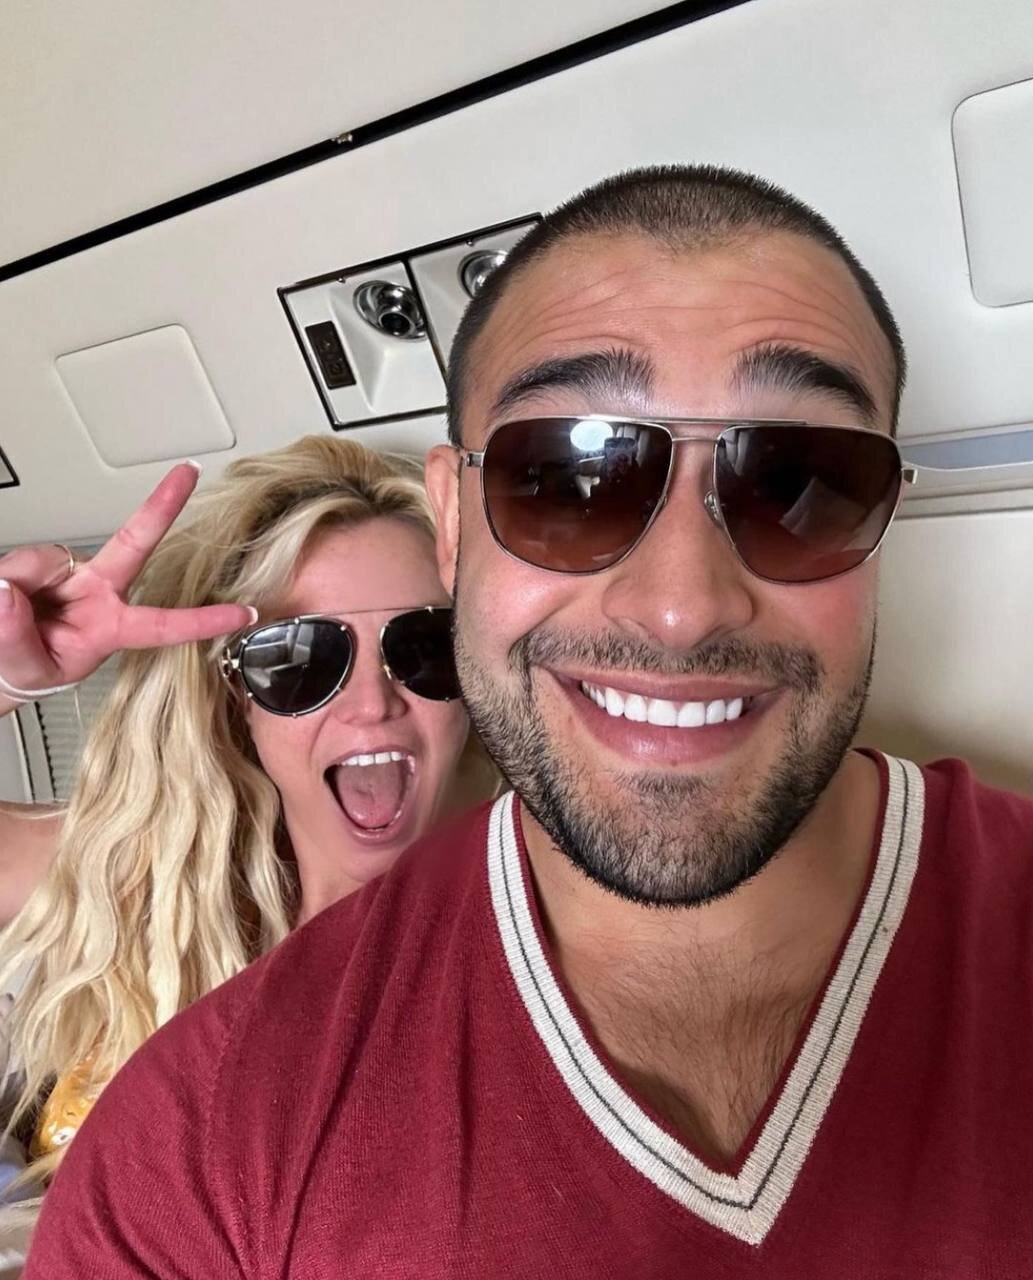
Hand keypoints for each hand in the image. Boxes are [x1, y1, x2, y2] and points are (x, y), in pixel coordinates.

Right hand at [0, 463, 253, 706]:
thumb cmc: (22, 670)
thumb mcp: (26, 668)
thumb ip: (16, 635)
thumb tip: (9, 592)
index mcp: (111, 627)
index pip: (165, 624)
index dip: (205, 619)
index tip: (244, 614)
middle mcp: (98, 592)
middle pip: (134, 543)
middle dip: (162, 506)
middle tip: (189, 472)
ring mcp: (69, 573)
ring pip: (49, 558)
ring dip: (24, 580)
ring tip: (10, 610)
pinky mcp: (39, 562)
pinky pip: (21, 560)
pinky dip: (6, 576)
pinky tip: (6, 593)